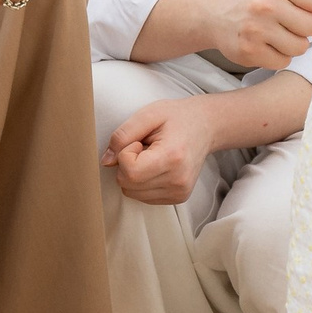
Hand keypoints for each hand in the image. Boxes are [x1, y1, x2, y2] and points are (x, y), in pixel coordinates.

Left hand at [103, 94, 218, 208]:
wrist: (206, 126)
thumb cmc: (176, 117)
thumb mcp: (148, 114)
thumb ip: (122, 136)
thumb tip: (106, 162)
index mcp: (172, 157)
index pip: (129, 171)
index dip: (126, 154)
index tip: (138, 141)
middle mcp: (178, 180)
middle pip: (128, 184)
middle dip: (127, 164)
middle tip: (145, 147)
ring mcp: (180, 192)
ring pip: (132, 193)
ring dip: (134, 174)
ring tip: (152, 156)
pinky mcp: (178, 198)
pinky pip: (143, 197)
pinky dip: (142, 182)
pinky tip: (156, 166)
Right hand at [200, 0, 311, 70]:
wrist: (214, 13)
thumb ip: (310, 6)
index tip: (302, 8)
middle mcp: (265, 4)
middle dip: (305, 28)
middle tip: (286, 23)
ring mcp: (256, 30)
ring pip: (300, 47)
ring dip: (293, 44)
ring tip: (275, 34)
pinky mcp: (249, 52)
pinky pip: (284, 61)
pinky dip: (279, 56)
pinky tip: (266, 45)